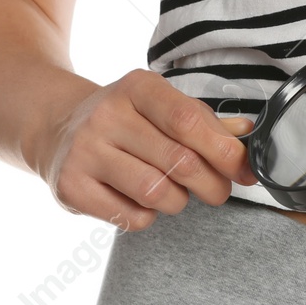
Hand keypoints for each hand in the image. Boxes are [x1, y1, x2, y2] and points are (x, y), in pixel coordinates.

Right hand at [35, 68, 257, 230]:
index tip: (243, 171)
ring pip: (157, 193)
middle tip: (216, 191)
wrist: (56, 128)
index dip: (224, 151)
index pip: (188, 121)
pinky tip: (138, 199)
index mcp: (137, 88)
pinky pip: (132, 217)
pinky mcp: (71, 187)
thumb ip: (206, 123)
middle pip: (180, 162)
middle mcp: (106, 114)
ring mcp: (84, 151)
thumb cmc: (126, 120)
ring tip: (171, 191)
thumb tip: (249, 136)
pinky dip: (147, 216)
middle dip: (212, 185)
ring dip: (178, 201)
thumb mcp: (162, 107)